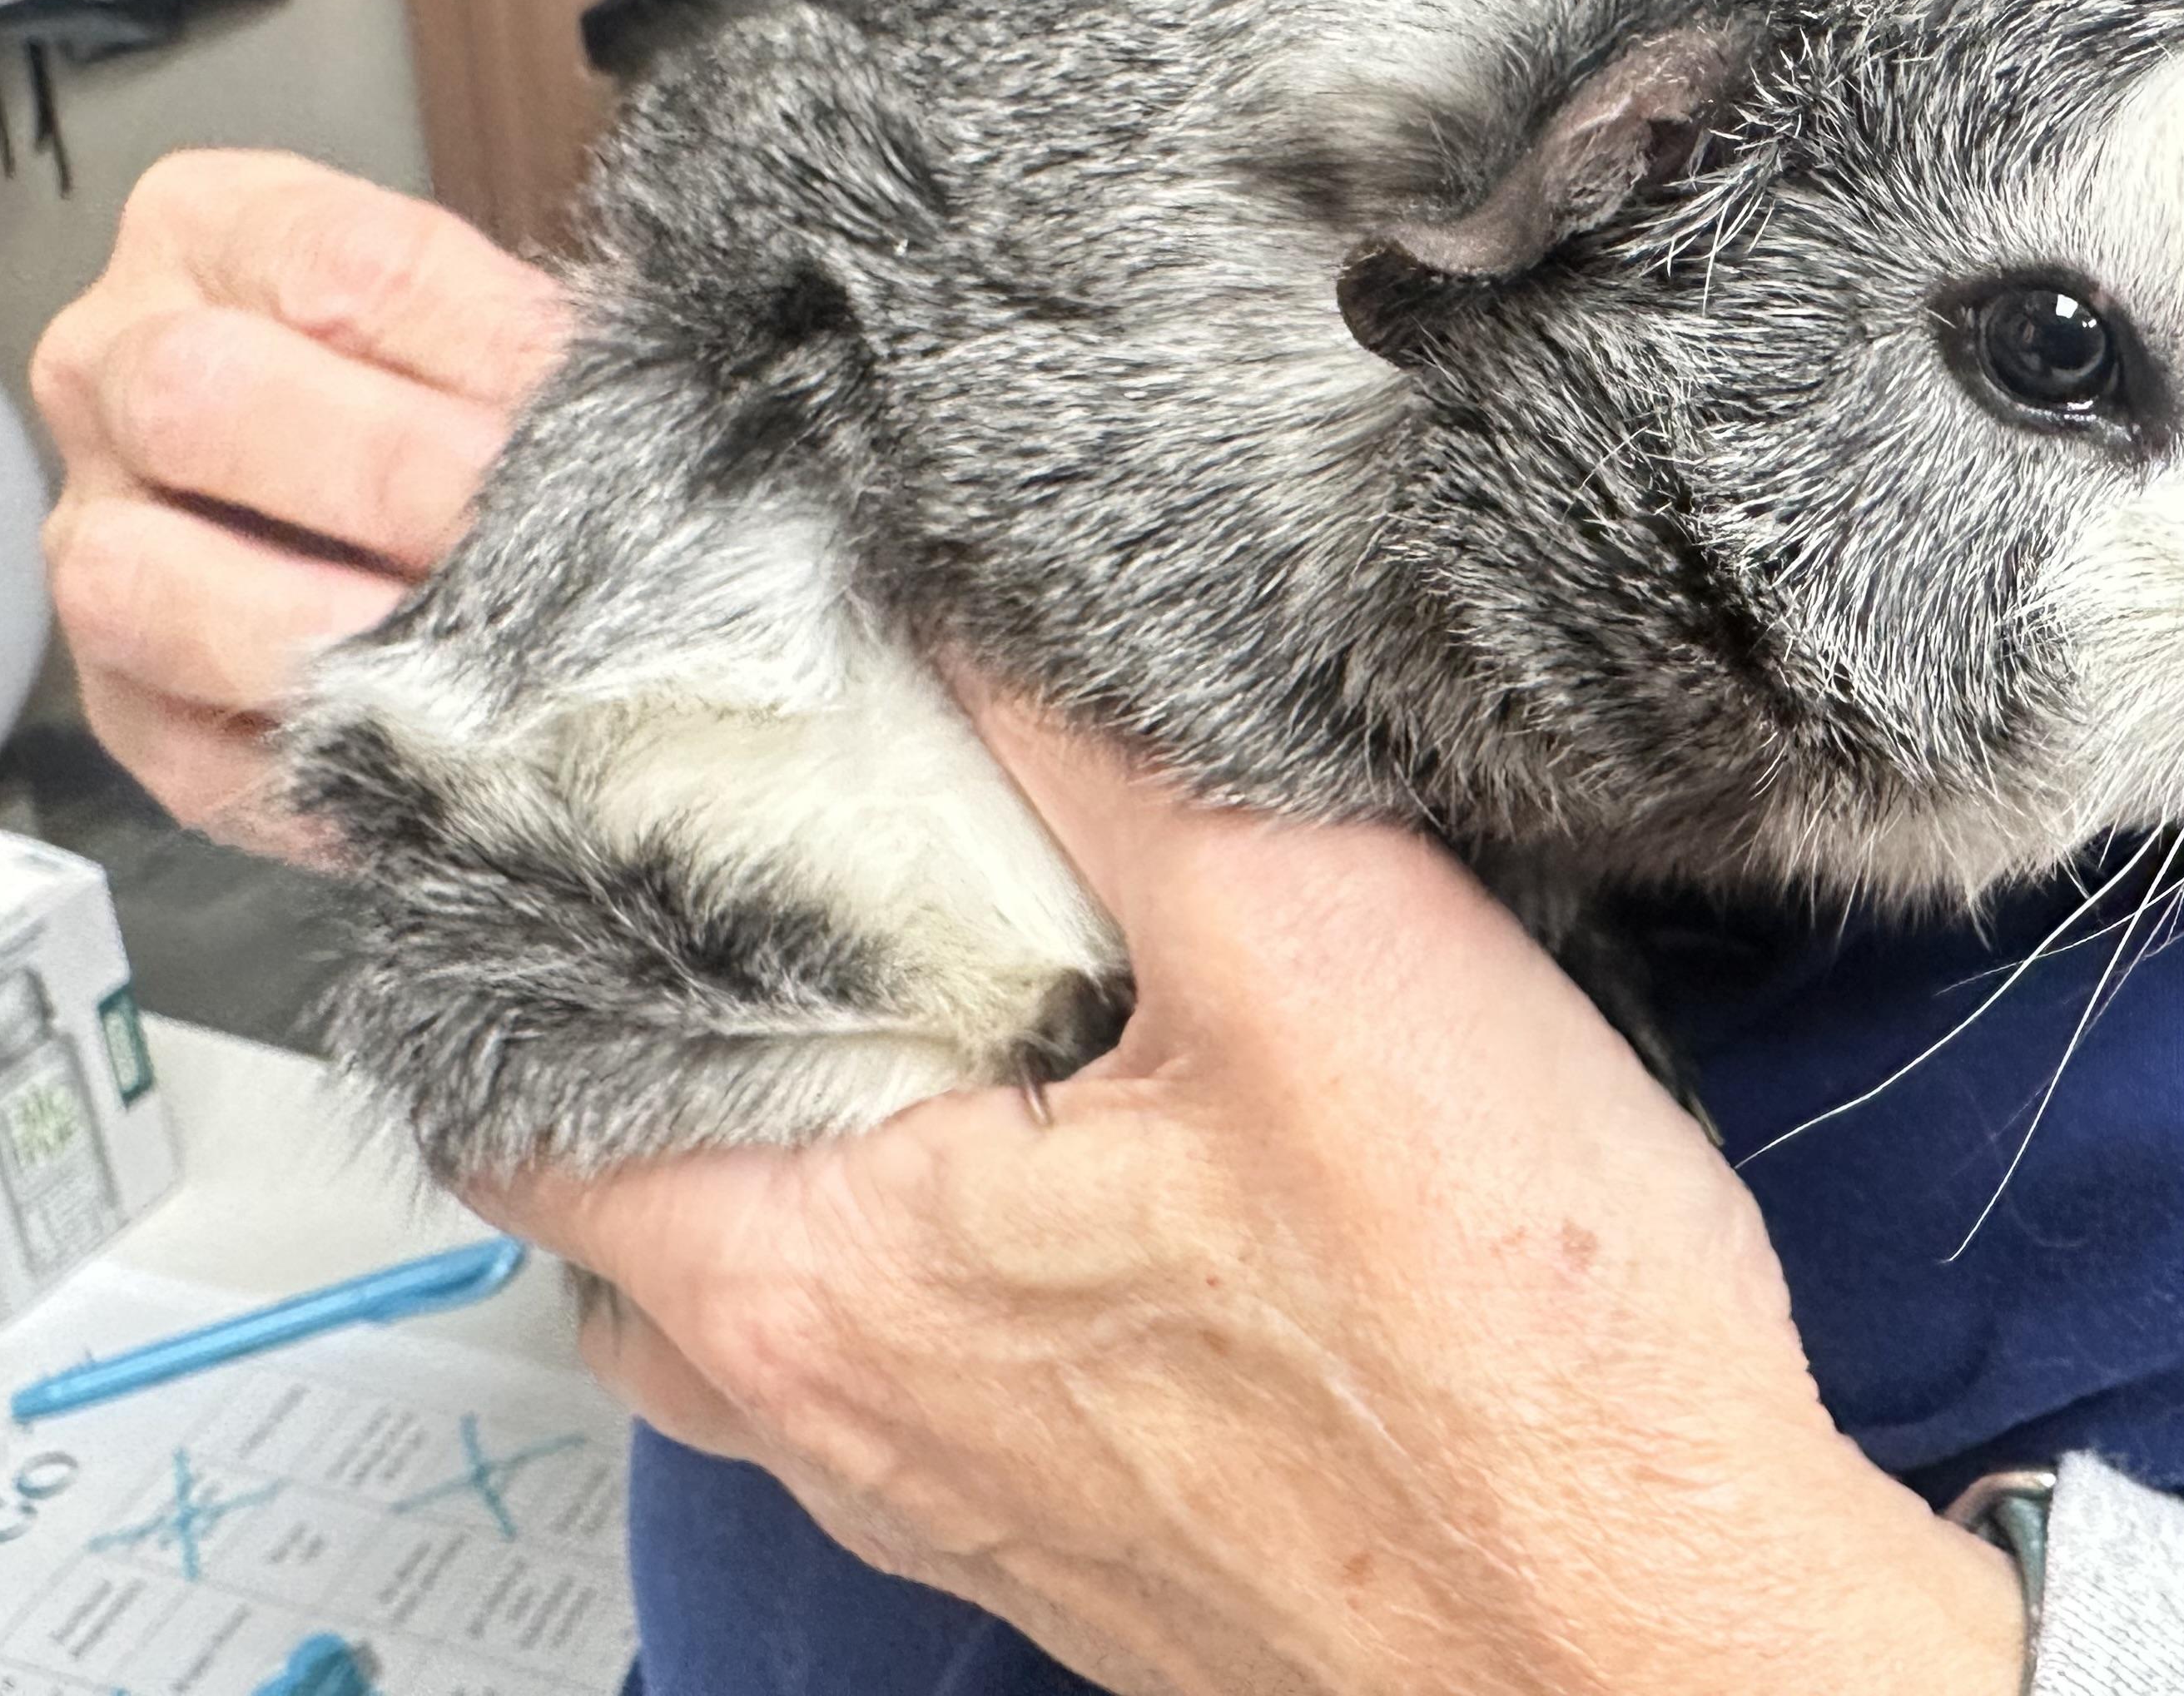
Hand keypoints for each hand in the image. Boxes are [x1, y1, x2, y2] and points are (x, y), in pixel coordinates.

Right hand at [31, 151, 563, 851]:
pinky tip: (433, 764)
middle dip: (394, 480)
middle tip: (534, 543)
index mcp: (213, 231)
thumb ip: (542, 352)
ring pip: (138, 579)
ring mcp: (89, 539)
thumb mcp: (513, 333)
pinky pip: (189, 749)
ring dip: (325, 633)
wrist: (424, 525)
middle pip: (202, 395)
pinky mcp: (124, 707)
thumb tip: (640, 408)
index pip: (338, 266)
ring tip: (469, 664)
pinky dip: (322, 763)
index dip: (484, 349)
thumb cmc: (468, 401)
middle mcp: (111, 369)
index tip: (597, 417)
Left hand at [484, 699, 2030, 1695]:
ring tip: (961, 1013)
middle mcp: (854, 1426)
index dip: (534, 936)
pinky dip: (961, 1267)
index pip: (525, 1109)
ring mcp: (978, 1511)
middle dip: (685, 1049)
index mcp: (818, 1284)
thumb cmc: (1497, 1349)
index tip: (609, 802)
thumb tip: (953, 592)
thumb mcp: (1311, 948)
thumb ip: (1103, 749)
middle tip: (794, 891)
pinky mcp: (1108, 1547)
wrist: (1658, 1637)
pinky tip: (1117, 1174)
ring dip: (826, 1169)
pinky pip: (949, 1385)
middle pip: (642, 1221)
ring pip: (795, 1314)